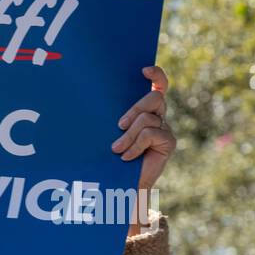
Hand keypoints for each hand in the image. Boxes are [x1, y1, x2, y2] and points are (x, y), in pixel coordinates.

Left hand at [112, 66, 175, 226]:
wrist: (121, 185)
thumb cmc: (109, 158)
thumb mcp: (107, 135)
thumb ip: (109, 121)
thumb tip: (85, 100)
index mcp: (145, 110)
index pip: (158, 85)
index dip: (156, 75)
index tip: (143, 70)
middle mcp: (158, 116)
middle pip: (154, 97)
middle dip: (135, 108)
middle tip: (118, 125)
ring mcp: (164, 128)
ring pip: (148, 119)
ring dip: (129, 135)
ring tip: (116, 149)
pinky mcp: (168, 142)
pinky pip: (150, 134)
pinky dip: (135, 146)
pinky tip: (126, 157)